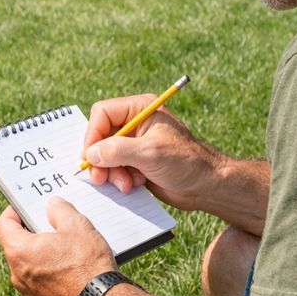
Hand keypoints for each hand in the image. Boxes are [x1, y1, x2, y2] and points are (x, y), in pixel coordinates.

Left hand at [0, 197, 117, 295]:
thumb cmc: (88, 265)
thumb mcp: (77, 226)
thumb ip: (59, 210)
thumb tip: (52, 205)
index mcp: (20, 252)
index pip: (3, 225)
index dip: (13, 212)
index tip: (25, 208)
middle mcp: (18, 275)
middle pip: (17, 246)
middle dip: (32, 234)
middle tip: (52, 226)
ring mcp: (29, 294)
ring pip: (29, 267)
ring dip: (42, 256)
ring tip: (66, 249)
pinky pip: (40, 285)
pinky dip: (50, 276)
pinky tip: (70, 271)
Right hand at [84, 94, 225, 211]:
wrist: (207, 186)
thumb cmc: (186, 162)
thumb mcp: (150, 153)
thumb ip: (117, 150)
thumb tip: (91, 154)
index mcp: (141, 109)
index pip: (103, 113)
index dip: (93, 134)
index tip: (90, 156)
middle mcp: (135, 123)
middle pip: (101, 136)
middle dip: (101, 158)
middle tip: (100, 177)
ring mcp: (135, 144)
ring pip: (105, 155)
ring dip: (111, 172)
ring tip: (125, 184)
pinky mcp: (136, 162)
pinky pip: (115, 168)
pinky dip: (119, 178)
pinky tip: (134, 185)